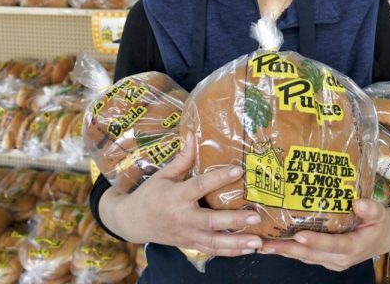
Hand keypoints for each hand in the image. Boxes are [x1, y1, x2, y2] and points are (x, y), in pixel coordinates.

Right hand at [107, 132, 263, 256]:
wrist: (132, 221)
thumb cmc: (150, 195)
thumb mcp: (163, 174)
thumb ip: (182, 159)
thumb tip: (193, 135)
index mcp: (176, 196)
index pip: (200, 186)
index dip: (219, 178)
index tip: (238, 171)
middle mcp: (183, 217)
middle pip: (211, 221)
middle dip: (234, 220)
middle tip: (255, 217)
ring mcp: (187, 234)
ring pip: (214, 242)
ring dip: (237, 243)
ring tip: (257, 242)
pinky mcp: (190, 244)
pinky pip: (211, 251)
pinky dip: (230, 252)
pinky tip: (247, 250)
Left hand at [259, 199, 389, 271]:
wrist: (385, 237)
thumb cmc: (381, 223)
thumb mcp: (381, 214)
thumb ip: (371, 209)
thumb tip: (359, 202)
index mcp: (353, 247)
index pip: (332, 245)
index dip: (316, 241)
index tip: (298, 235)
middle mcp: (339, 259)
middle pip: (311, 254)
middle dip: (287, 249)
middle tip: (266, 245)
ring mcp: (331, 260)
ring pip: (304, 257)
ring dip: (283, 252)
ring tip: (262, 245)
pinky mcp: (325, 258)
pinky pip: (305, 255)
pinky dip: (289, 250)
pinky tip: (273, 244)